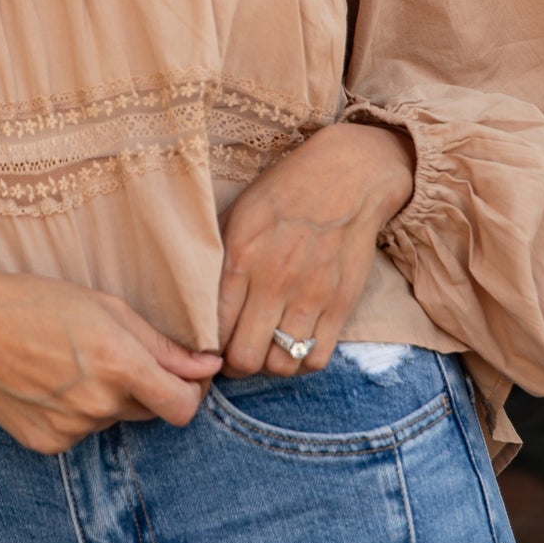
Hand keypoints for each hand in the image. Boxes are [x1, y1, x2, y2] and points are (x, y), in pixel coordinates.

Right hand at [0, 266, 218, 453]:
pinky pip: (81, 433)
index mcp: (119, 364)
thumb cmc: (42, 304)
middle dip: (145, 388)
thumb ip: (164, 346)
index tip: (184, 377)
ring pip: (113, 420)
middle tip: (112, 356)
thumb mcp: (110, 309)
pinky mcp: (47, 443)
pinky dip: (76, 413)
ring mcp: (70, 429)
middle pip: (150, 411)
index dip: (191, 393)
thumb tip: (209, 367)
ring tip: (72, 364)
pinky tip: (52, 385)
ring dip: (107, 399)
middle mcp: (98, 404)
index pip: (183, 407)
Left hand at [218, 122, 414, 377]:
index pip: (214, 329)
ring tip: (266, 350)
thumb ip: (219, 258)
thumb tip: (196, 301)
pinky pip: (317, 358)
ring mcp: (310, 295)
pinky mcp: (341, 304)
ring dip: (268, 366)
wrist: (347, 176)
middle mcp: (273, 281)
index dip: (207, 348)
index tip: (210, 345)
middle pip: (244, 357)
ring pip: (281, 365)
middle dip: (235, 364)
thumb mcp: (239, 214)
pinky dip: (302, 363)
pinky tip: (295, 345)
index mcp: (241, 258)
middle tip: (236, 353)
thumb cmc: (284, 192)